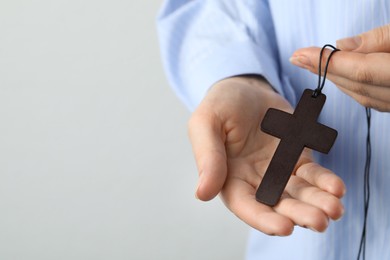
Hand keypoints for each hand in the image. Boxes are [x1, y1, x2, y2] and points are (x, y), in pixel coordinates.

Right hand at [189, 76, 344, 235]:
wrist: (245, 87)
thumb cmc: (220, 104)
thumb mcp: (205, 123)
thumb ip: (207, 156)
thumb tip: (202, 193)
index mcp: (229, 177)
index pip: (246, 205)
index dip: (264, 219)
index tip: (284, 227)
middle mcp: (255, 180)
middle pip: (278, 205)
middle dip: (298, 215)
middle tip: (319, 221)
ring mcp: (279, 170)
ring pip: (300, 193)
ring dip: (317, 203)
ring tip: (334, 208)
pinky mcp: (297, 157)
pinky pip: (313, 174)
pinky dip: (325, 182)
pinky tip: (336, 188)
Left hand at [290, 25, 389, 111]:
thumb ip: (379, 39)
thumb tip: (342, 46)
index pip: (358, 70)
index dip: (326, 62)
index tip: (301, 55)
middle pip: (356, 84)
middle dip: (323, 70)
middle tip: (296, 58)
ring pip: (361, 95)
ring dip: (333, 79)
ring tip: (308, 65)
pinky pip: (371, 99)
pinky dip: (350, 86)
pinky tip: (335, 77)